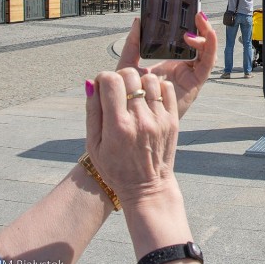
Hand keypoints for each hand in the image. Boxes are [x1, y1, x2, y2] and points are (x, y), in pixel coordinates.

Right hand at [86, 69, 178, 206]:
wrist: (147, 188)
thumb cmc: (115, 167)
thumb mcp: (94, 144)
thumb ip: (92, 111)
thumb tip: (92, 82)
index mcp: (117, 126)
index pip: (110, 81)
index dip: (103, 78)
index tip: (103, 88)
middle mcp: (140, 120)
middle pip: (130, 76)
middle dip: (120, 77)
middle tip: (118, 90)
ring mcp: (159, 119)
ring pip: (150, 79)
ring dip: (139, 82)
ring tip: (134, 95)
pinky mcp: (173, 120)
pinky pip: (167, 89)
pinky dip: (157, 87)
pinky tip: (149, 99)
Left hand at [117, 14, 216, 117]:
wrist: (132, 118)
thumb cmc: (131, 96)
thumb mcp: (129, 65)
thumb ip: (132, 45)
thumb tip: (137, 22)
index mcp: (169, 61)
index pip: (185, 40)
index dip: (189, 25)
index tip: (186, 11)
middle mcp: (183, 67)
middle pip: (199, 43)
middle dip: (201, 26)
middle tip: (196, 12)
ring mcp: (191, 74)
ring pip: (206, 50)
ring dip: (207, 33)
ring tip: (199, 20)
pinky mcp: (195, 81)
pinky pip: (208, 62)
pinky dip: (210, 46)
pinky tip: (202, 35)